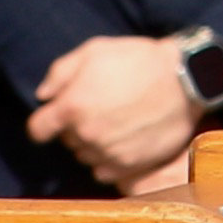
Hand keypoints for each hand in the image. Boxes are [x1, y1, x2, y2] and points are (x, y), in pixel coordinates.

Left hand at [29, 34, 204, 196]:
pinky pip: (104, 172)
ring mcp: (108, 153)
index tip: (55, 118)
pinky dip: (109, 160)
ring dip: (93, 144)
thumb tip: (43, 96)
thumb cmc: (139, 60)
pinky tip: (124, 141)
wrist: (185, 79)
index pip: (38, 130)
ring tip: (115, 123)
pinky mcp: (129, 165)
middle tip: (99, 108)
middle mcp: (86, 134)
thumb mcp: (95, 50)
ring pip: (85, 156)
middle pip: (66, 141)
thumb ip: (60, 72)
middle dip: (75, 127)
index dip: (44, 122)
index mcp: (72, 106)